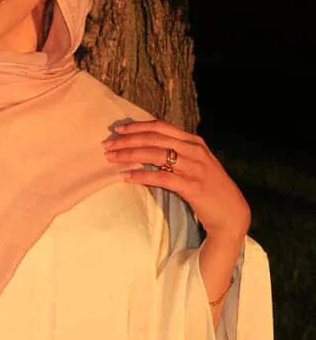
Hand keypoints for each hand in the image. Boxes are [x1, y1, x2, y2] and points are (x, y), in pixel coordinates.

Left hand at [102, 118, 250, 243]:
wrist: (232, 214)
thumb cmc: (210, 188)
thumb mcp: (197, 162)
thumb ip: (178, 152)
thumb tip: (147, 146)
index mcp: (194, 141)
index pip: (160, 126)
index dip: (137, 126)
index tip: (118, 129)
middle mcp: (195, 150)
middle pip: (154, 138)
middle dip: (127, 140)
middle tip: (107, 145)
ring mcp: (194, 167)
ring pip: (155, 154)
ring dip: (130, 155)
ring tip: (112, 159)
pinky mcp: (192, 186)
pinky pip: (161, 177)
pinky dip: (141, 175)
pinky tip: (126, 177)